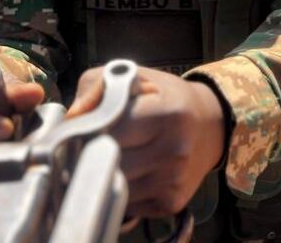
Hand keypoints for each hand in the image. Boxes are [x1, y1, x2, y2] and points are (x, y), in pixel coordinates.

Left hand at [68, 66, 225, 217]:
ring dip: (102, 173)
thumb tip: (71, 118)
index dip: (89, 127)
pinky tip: (128, 170)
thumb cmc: (166, 98)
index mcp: (168, 112)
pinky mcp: (170, 202)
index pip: (110, 128)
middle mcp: (175, 150)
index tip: (82, 125)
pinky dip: (119, 188)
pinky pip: (127, 202)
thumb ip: (98, 88)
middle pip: (108, 160)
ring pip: (114, 184)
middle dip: (90, 151)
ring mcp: (173, 180)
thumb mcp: (135, 77)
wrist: (209, 126)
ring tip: (108, 155)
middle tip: (88, 141)